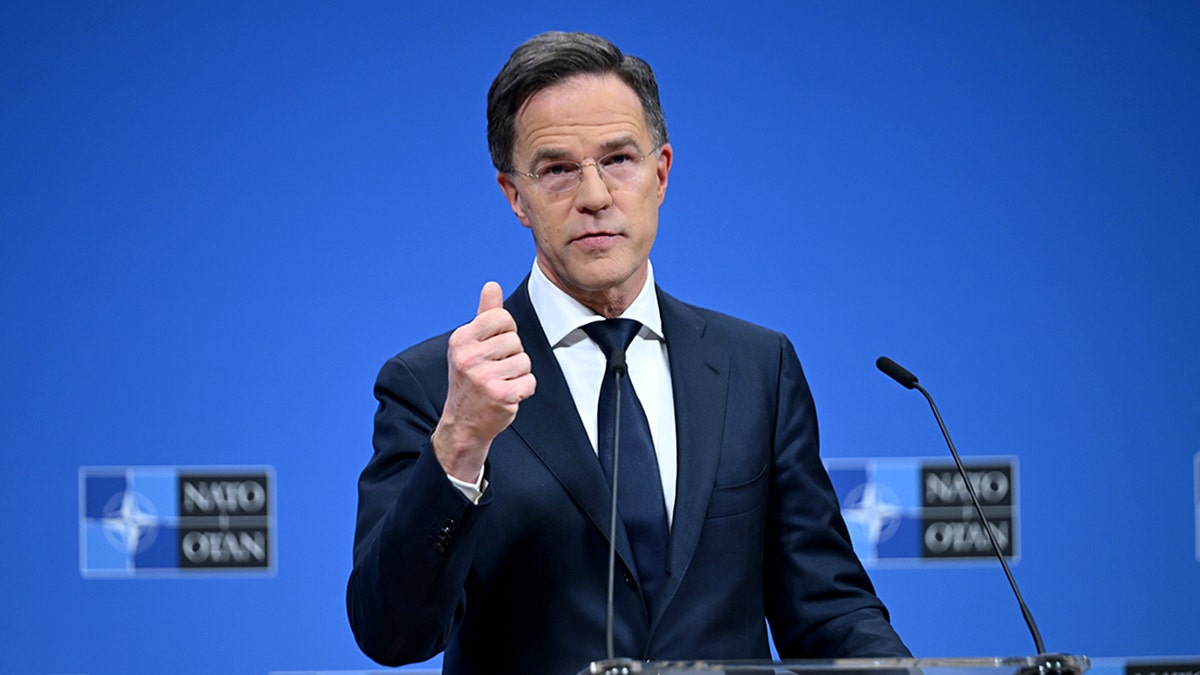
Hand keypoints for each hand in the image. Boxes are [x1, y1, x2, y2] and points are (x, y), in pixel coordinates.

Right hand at [431, 282, 535, 481]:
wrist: (463, 423)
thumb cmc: (470, 380)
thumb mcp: (470, 345)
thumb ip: (484, 314)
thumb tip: (492, 285)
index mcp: (461, 339)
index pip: (502, 317)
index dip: (506, 332)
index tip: (493, 349)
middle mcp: (468, 357)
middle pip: (516, 341)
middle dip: (512, 356)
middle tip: (494, 371)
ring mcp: (483, 377)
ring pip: (525, 361)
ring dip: (518, 375)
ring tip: (499, 383)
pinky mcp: (500, 395)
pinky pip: (529, 382)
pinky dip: (523, 391)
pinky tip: (506, 396)